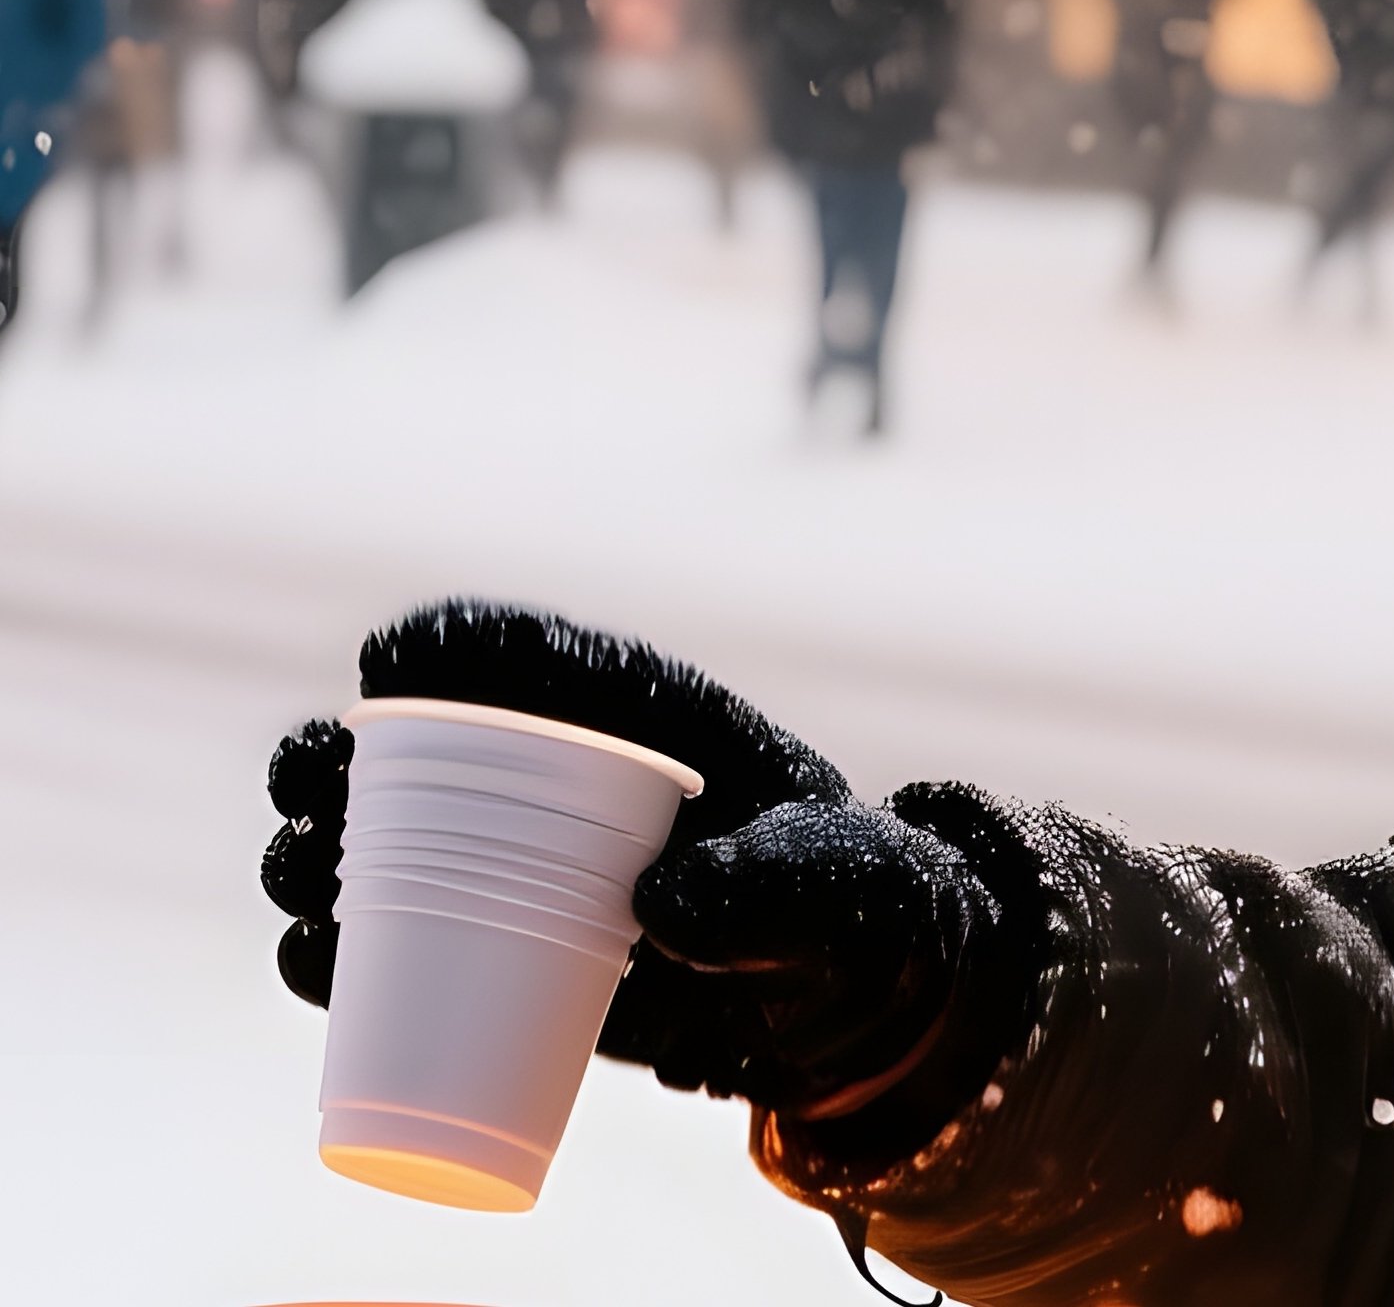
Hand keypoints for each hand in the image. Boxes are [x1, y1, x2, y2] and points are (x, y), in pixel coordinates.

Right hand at [262, 603, 1020, 1154]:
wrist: (851, 1005)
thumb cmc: (849, 908)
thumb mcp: (832, 888)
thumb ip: (772, 890)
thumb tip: (662, 908)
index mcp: (651, 720)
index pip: (548, 657)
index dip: (461, 642)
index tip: (388, 659)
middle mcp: (577, 784)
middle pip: (438, 750)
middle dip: (349, 752)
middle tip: (300, 779)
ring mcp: (541, 870)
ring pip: (405, 845)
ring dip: (326, 848)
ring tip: (288, 870)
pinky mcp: (523, 955)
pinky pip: (418, 943)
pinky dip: (353, 953)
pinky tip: (306, 957)